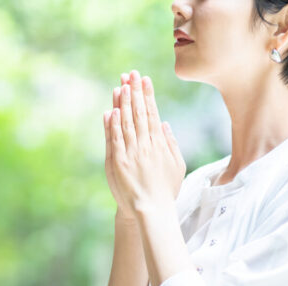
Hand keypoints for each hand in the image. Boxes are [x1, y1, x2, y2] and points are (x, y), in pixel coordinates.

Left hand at [103, 70, 185, 218]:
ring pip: (125, 122)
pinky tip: (111, 110)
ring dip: (122, 102)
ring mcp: (130, 153)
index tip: (144, 79)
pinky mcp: (118, 162)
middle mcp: (145, 145)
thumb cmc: (166, 190)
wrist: (151, 210)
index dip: (147, 95)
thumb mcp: (177, 165)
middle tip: (131, 74)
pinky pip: (114, 139)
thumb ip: (170, 143)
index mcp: (159, 144)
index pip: (152, 113)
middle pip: (138, 113)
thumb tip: (163, 124)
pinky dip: (112, 124)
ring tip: (120, 85)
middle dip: (134, 92)